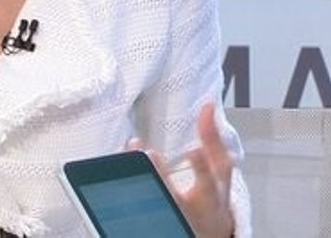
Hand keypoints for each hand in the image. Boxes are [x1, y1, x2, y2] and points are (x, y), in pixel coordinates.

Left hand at [131, 103, 234, 237]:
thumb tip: (207, 105)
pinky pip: (133, 213)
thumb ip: (212, 137)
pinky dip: (123, 201)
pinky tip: (110, 184)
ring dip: (135, 188)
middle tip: (149, 154)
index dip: (201, 165)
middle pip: (173, 196)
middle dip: (160, 177)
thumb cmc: (213, 196)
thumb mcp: (220, 168)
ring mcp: (169, 219)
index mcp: (209, 193)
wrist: (211, 232)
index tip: (193, 149)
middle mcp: (189, 209)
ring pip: (150, 206)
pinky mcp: (155, 224)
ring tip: (121, 165)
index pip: (207, 179)